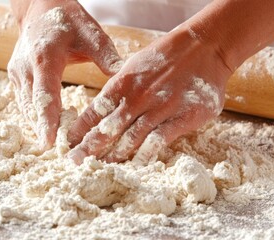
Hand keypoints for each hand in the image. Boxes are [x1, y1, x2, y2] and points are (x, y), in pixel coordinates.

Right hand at [8, 0, 122, 150]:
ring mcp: (16, 73)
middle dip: (43, 131)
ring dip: (38, 127)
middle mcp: (25, 68)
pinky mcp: (15, 76)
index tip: (50, 143)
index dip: (47, 121)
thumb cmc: (66, 19)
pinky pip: (24, 102)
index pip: (45, 95)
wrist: (38, 7)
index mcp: (44, 57)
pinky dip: (34, 117)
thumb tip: (123, 76)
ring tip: (54, 149)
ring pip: (26, 108)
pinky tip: (47, 130)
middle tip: (58, 155)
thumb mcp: (90, 32)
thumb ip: (106, 55)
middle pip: (33, 107)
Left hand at [67, 26, 231, 163]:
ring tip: (101, 167)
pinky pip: (159, 139)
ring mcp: (160, 107)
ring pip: (131, 137)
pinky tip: (136, 164)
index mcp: (123, 82)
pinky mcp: (183, 116)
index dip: (80, 129)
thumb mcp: (135, 64)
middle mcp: (138, 96)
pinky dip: (146, 153)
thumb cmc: (166, 57)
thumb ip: (119, 87)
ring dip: (115, 155)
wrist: (205, 47)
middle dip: (89, 147)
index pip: (95, 110)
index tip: (69, 143)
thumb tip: (102, 109)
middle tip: (74, 162)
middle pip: (108, 128)